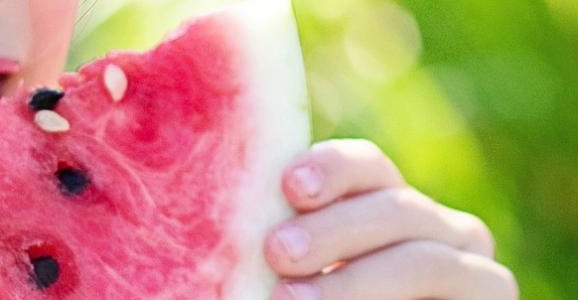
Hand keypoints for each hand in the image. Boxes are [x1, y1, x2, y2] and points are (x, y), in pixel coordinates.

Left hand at [265, 139, 517, 299]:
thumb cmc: (312, 297)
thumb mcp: (300, 272)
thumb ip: (285, 248)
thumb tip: (238, 227)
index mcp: (380, 204)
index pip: (365, 166)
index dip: (331, 167)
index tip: (288, 186)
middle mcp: (433, 226)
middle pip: (392, 206)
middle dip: (331, 229)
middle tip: (277, 251)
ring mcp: (469, 264)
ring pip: (423, 256)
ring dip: (355, 279)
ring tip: (290, 299)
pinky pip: (459, 290)